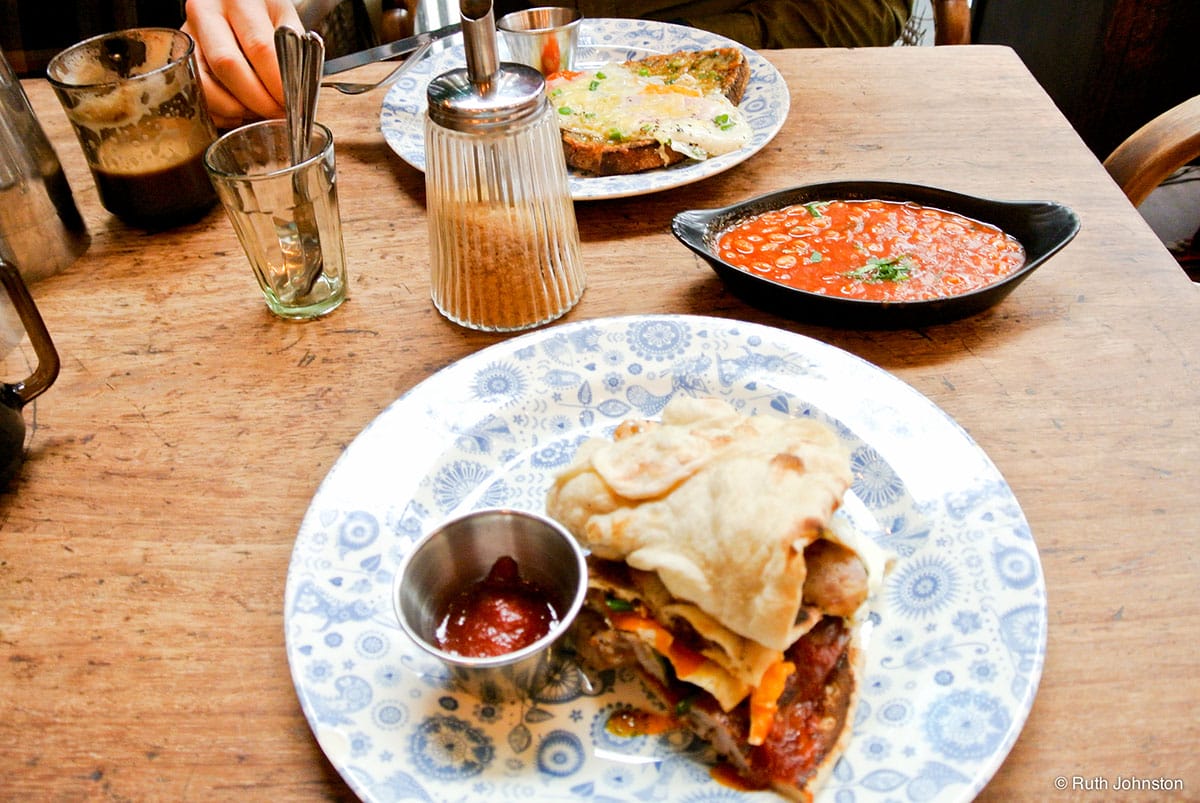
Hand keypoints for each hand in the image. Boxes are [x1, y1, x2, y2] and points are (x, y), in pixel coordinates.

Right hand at [182, 0, 304, 128]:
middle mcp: (207, 13)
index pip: (260, 47)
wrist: (235, 2)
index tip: (293, 103)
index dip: (277, 83)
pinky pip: (196, 92)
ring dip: (236, 108)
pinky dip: (219, 111)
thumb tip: (298, 93)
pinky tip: (238, 112)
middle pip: (228, 65)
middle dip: (258, 100)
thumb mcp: (283, 19)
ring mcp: (189, 34)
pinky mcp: (180, 56)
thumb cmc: (262, 13)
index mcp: (240, 1)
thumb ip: (293, 50)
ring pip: (206, 82)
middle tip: (277, 114)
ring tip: (258, 113)